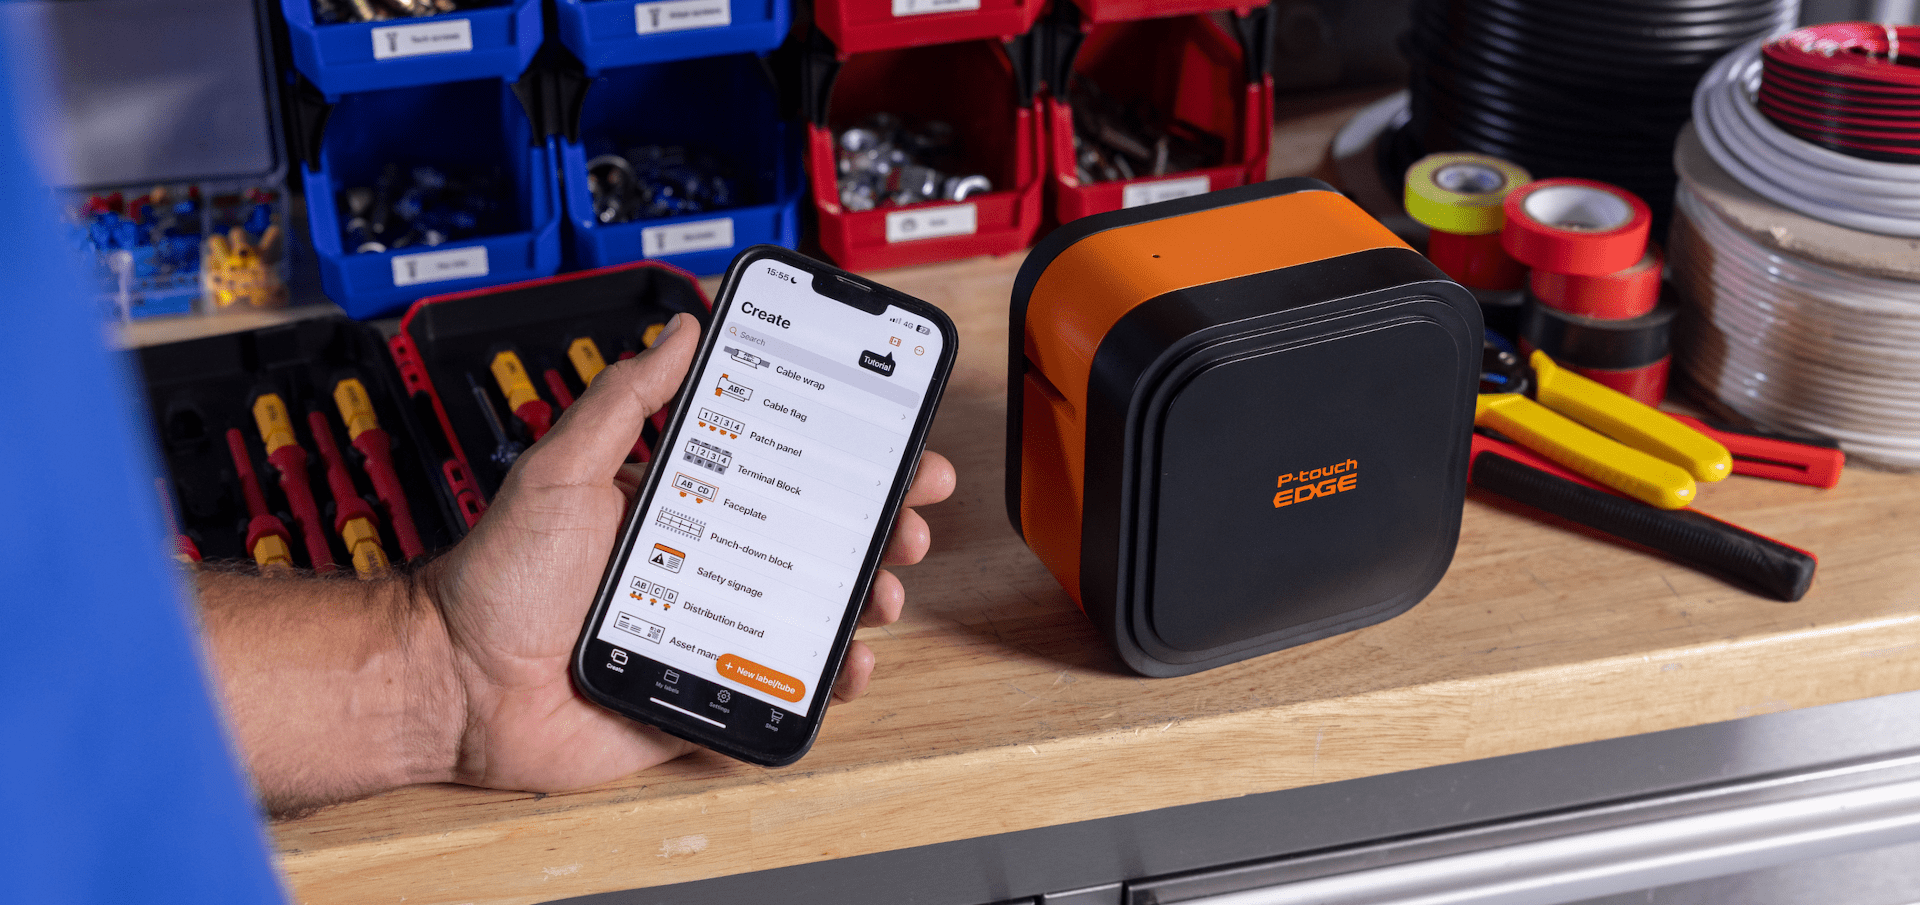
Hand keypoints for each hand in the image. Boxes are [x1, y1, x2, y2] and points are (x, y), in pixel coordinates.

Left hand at [423, 312, 955, 791]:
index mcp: (679, 509)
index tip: (893, 445)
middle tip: (910, 521)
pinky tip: (849, 664)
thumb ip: (623, 402)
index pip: (779, 476)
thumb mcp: (561, 469)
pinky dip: (828, 681)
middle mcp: (702, 568)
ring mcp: (709, 633)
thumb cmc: (497, 580)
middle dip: (877, 530)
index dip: (843, 463)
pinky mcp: (705, 696)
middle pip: (813, 545)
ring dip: (864, 600)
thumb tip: (677, 327)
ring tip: (884, 593)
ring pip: (810, 615)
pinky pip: (781, 691)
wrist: (456, 686)